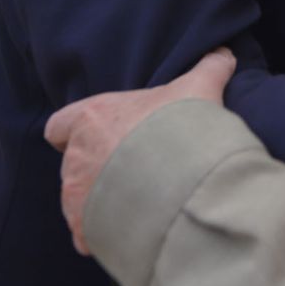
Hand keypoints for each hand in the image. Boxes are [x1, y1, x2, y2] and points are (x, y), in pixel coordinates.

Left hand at [44, 49, 236, 255]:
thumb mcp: (198, 88)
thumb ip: (209, 68)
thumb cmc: (179, 126)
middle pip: (74, 164)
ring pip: (78, 199)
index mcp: (91, 118)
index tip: (99, 137)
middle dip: (97, 169)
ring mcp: (77, 194)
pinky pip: (84, 232)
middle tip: (133, 170)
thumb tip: (225, 53)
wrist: (179, 177)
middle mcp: (76, 156)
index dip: (74, 132)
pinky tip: (128, 226)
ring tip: (134, 201)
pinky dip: (100, 232)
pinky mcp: (85, 225)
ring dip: (99, 201)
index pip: (59, 125)